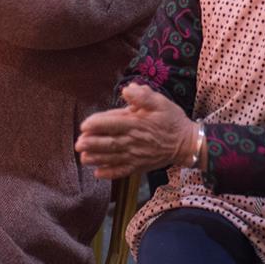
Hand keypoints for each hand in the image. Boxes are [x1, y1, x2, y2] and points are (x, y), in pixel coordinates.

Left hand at [75, 83, 199, 179]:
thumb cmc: (171, 119)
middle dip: (92, 143)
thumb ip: (143, 96)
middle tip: (78, 143)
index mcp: (137, 123)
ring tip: (83, 158)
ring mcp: (137, 156)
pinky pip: (123, 171)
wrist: (187, 143)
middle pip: (110, 143)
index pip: (113, 123)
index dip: (97, 124)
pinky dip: (110, 173)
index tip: (84, 125)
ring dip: (97, 158)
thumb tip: (127, 90)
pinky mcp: (140, 166)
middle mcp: (134, 141)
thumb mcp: (160, 102)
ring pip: (113, 158)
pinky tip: (98, 173)